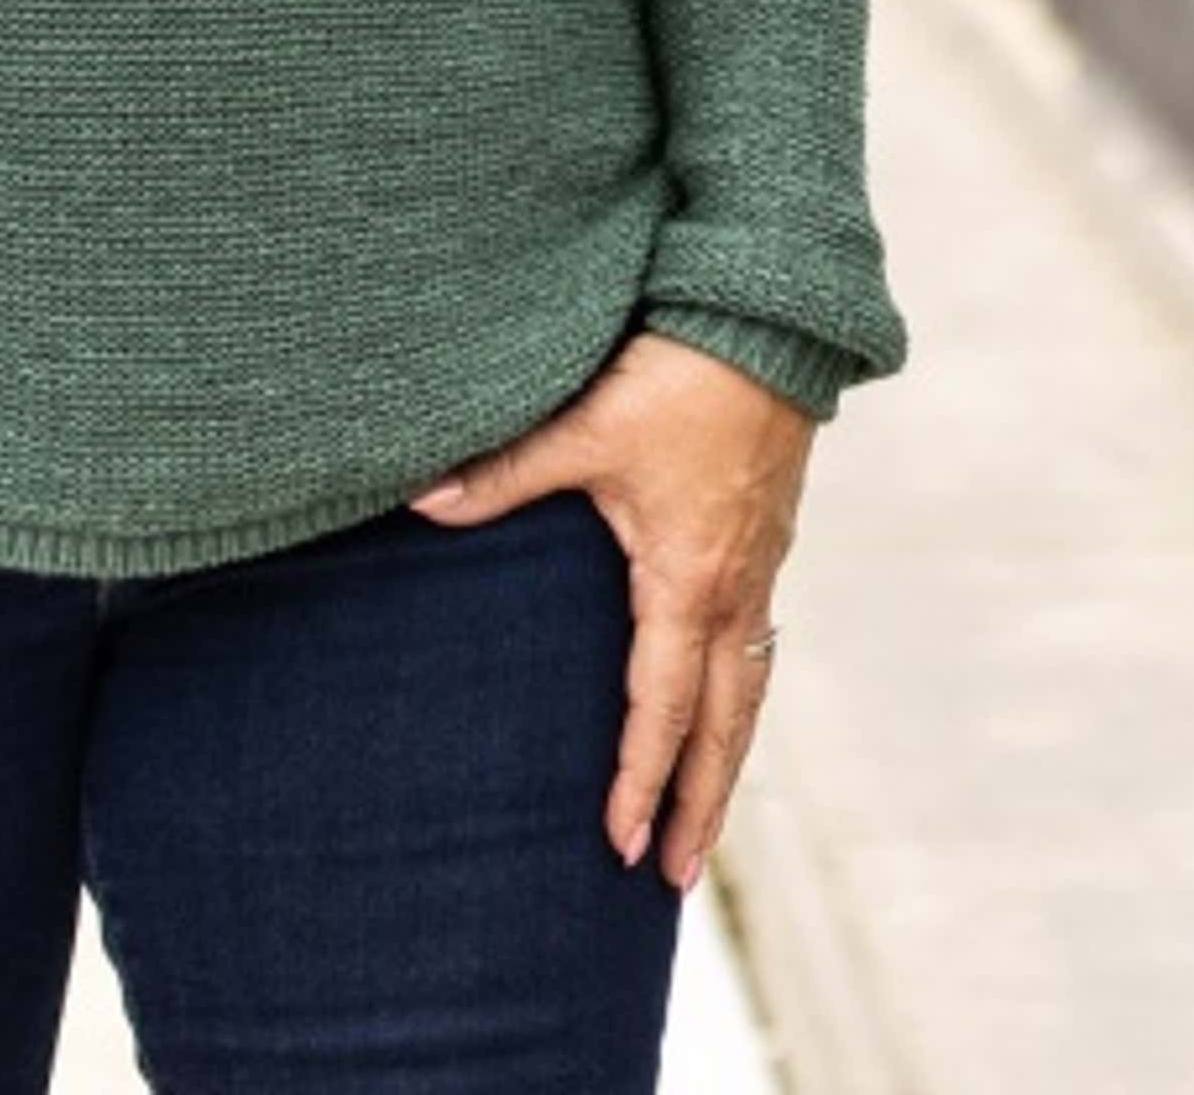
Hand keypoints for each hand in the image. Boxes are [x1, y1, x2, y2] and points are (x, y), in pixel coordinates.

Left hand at [407, 332, 812, 892]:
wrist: (771, 315)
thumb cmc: (681, 372)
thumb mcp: (586, 426)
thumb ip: (503, 476)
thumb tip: (421, 504)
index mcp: (688, 580)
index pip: (663, 708)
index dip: (642, 781)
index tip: (620, 847)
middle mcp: (735, 586)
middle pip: (725, 723)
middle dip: (701, 804)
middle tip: (676, 878)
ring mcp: (762, 562)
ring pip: (750, 685)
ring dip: (729, 757)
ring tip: (709, 818)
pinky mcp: (772, 532)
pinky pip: (760, 639)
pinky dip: (742, 693)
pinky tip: (725, 699)